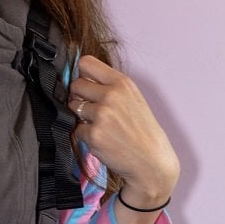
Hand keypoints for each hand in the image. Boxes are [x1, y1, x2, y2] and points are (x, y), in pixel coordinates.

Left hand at [69, 55, 179, 206]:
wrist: (151, 161)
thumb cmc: (142, 131)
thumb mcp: (132, 99)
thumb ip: (110, 86)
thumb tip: (82, 77)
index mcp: (122, 83)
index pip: (86, 62)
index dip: (83, 74)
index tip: (87, 84)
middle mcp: (111, 95)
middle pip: (75, 84)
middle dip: (79, 96)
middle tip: (93, 109)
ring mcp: (102, 115)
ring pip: (73, 107)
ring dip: (82, 117)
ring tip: (102, 126)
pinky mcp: (94, 134)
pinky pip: (76, 129)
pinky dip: (85, 135)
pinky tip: (103, 139)